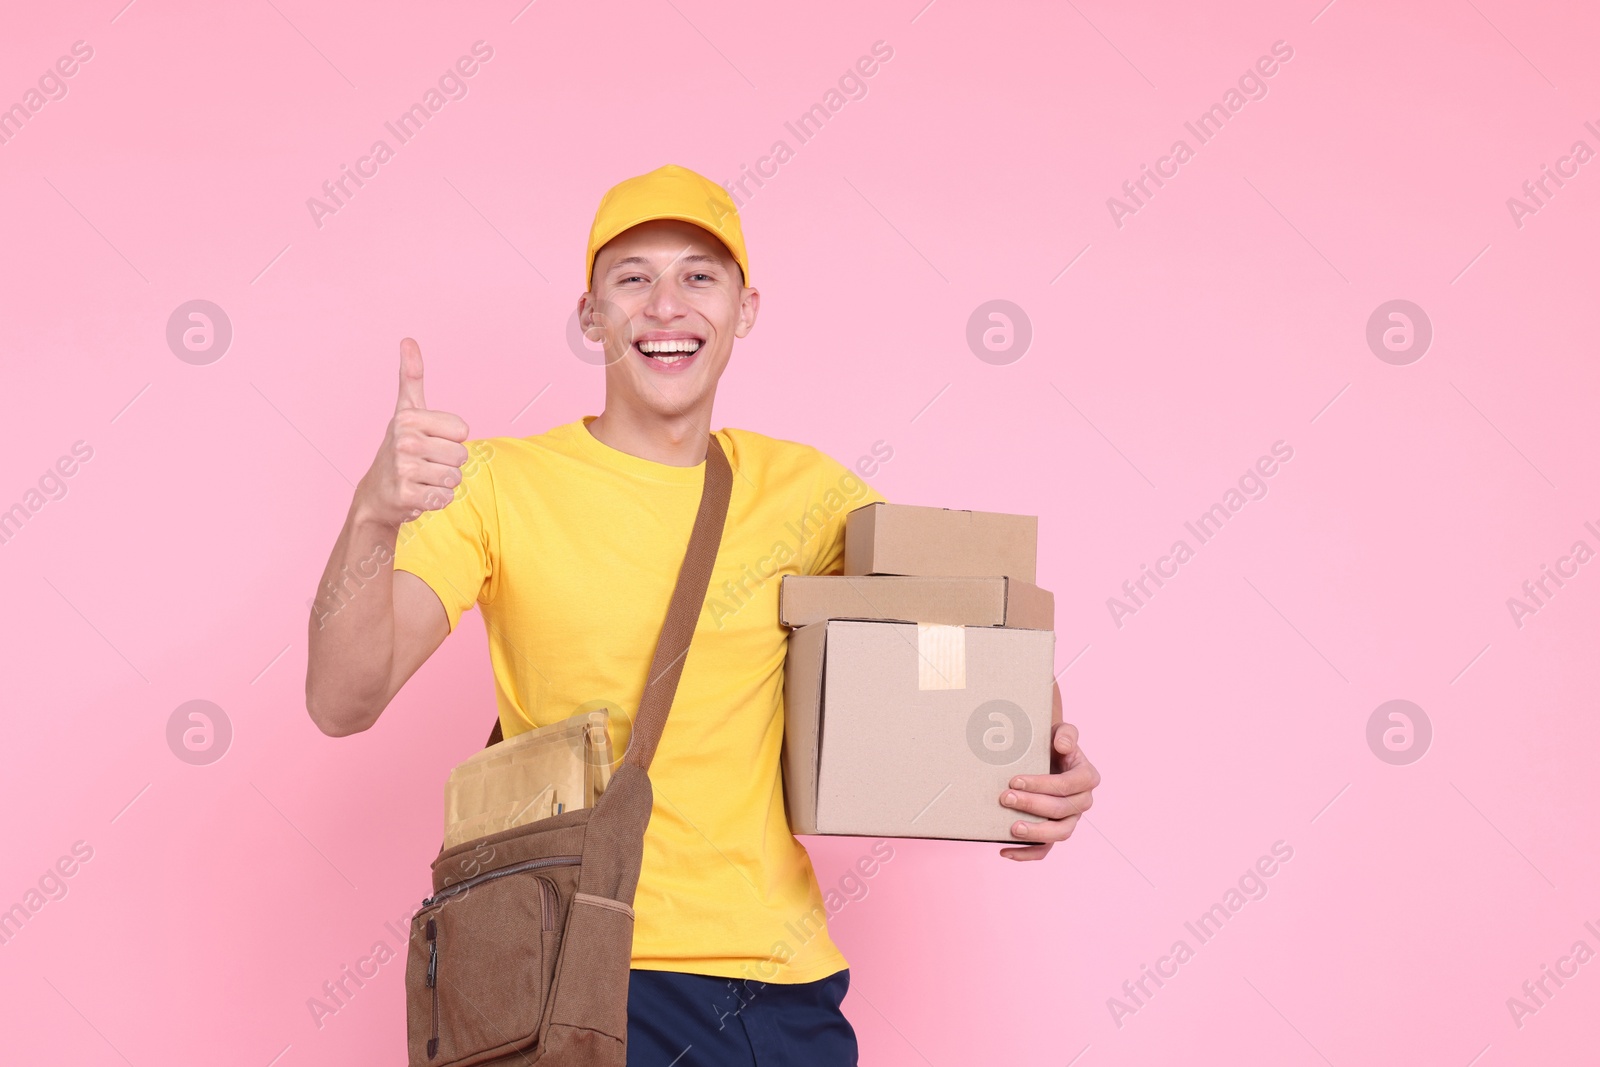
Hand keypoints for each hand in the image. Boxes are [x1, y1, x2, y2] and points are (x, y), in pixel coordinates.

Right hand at [355, 338, 470, 528]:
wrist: (377, 494)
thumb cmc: (400, 449)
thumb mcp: (406, 410)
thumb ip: (411, 377)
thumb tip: (408, 339)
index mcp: (408, 417)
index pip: (463, 431)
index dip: (451, 440)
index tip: (429, 441)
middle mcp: (404, 440)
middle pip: (461, 456)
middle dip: (448, 464)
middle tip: (425, 464)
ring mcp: (403, 468)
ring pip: (455, 478)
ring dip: (443, 483)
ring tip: (422, 479)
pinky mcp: (405, 495)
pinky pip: (445, 499)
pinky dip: (437, 501)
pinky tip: (419, 495)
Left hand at [998, 685, 1098, 860]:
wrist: (1045, 756)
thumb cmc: (1052, 744)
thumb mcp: (1062, 732)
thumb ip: (1067, 733)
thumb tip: (1062, 745)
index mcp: (1087, 777)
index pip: (1068, 785)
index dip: (1042, 785)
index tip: (1015, 780)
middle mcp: (1082, 801)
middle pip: (1061, 810)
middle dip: (1032, 805)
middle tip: (1005, 798)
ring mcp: (1070, 820)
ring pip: (1059, 833)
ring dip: (1035, 832)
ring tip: (1012, 827)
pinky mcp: (1054, 832)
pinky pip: (1045, 850)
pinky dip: (1026, 853)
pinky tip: (1004, 851)